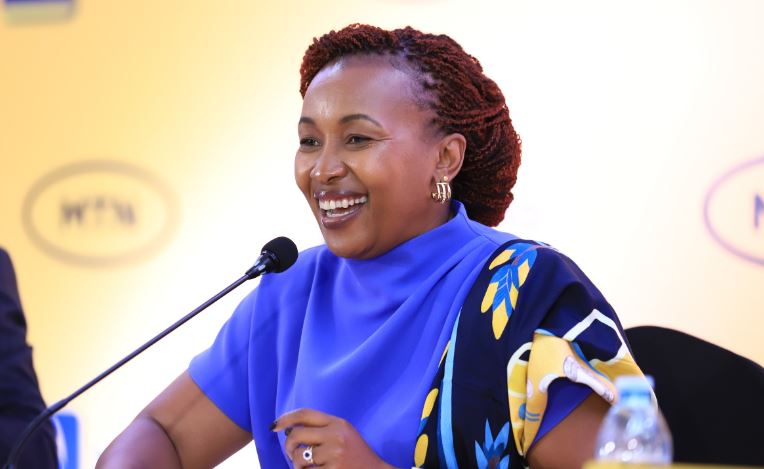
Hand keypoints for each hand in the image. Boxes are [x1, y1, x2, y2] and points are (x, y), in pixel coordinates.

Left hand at [271, 408, 395, 468]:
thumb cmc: (356, 454)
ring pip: (299, 457)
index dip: (285, 418)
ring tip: (306, 467)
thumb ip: (322, 428)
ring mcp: (334, 454)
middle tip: (292, 454)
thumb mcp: (343, 433)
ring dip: (297, 465)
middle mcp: (336, 435)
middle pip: (296, 435)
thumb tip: (289, 429)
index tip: (274, 426)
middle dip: (289, 447)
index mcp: (337, 422)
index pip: (304, 414)